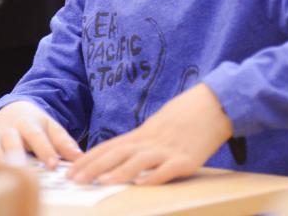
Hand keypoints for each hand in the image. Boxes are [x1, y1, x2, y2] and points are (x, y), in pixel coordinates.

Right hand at [0, 101, 82, 168]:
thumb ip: (63, 142)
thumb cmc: (34, 124)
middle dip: (17, 155)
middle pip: (12, 141)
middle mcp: (9, 128)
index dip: (44, 150)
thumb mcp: (51, 127)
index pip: (36, 136)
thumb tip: (79, 157)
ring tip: (7, 174)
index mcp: (28, 123)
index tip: (52, 165)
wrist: (12, 109)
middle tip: (25, 172)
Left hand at [66, 83, 232, 185]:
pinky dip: (154, 177)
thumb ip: (142, 140)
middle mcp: (152, 141)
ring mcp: (169, 149)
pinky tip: (142, 185)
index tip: (70, 169)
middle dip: (93, 167)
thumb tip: (122, 154)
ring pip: (139, 161)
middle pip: (117, 153)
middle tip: (74, 179)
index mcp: (143, 133)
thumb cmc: (187, 114)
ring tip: (101, 182)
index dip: (89, 158)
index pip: (110, 146)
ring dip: (119, 172)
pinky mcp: (188, 159)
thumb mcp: (159, 124)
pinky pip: (168, 169)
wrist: (216, 103)